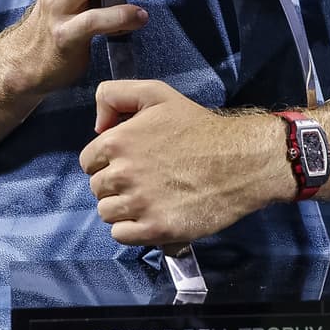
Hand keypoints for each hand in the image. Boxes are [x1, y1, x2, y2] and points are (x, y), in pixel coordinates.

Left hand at [80, 80, 285, 246]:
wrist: (240, 161)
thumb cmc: (198, 127)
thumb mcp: (157, 94)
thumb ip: (115, 95)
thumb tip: (97, 126)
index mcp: (118, 141)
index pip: (88, 162)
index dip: (107, 162)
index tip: (128, 162)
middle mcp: (123, 174)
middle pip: (97, 189)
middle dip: (115, 184)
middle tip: (143, 179)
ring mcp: (139, 204)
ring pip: (107, 212)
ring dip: (122, 208)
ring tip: (148, 198)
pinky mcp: (156, 229)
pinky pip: (121, 235)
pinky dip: (131, 229)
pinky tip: (150, 215)